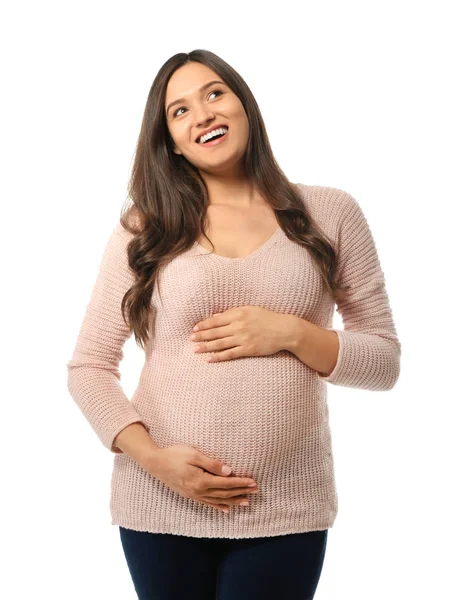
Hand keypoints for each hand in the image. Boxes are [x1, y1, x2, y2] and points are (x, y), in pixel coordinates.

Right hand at [144, 444, 258, 513]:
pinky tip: (226, 509)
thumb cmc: (175, 455)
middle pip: (225, 494)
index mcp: (202, 481)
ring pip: (218, 501)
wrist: (155, 463)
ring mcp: (194, 495)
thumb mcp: (194, 455)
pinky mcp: (190, 495)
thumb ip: (212, 464)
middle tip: (256, 491)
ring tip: (246, 502)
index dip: (241, 483)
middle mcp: (199, 491)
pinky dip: (218, 506)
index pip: (227, 484)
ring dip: (233, 501)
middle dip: (241, 492)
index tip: (254, 482)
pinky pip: (208, 503)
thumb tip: (229, 472)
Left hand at [190, 306, 293, 361]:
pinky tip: (209, 359)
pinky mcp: (248, 349)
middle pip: (215, 332)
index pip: (216, 320)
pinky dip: (219, 357)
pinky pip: (230, 354)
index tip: (194, 328)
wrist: (284, 330)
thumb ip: (232, 312)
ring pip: (220, 343)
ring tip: (195, 350)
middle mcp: (239, 326)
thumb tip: (216, 316)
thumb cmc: (267, 318)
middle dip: (201, 336)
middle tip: (190, 339)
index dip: (204, 324)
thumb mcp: (250, 310)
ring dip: (206, 347)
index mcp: (238, 314)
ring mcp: (243, 339)